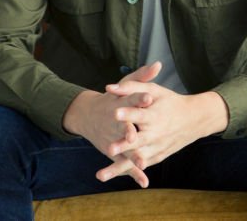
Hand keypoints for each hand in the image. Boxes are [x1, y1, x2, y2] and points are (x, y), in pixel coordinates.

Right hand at [62, 63, 160, 187]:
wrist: (87, 116)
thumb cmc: (113, 98)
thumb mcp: (125, 85)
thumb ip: (142, 76)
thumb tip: (158, 64)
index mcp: (120, 105)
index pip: (130, 100)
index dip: (139, 99)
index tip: (148, 98)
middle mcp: (116, 123)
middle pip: (124, 127)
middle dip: (128, 131)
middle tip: (134, 135)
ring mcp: (114, 139)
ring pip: (123, 149)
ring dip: (131, 156)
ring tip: (142, 163)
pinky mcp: (114, 153)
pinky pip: (125, 164)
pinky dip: (134, 173)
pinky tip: (145, 182)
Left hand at [94, 68, 229, 183]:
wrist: (194, 119)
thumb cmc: (169, 101)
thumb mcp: (154, 90)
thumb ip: (132, 87)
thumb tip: (108, 87)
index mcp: (155, 115)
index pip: (140, 115)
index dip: (128, 114)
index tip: (115, 112)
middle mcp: (156, 133)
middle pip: (137, 141)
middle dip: (123, 145)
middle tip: (109, 149)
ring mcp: (157, 147)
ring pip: (136, 159)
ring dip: (120, 167)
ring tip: (102, 175)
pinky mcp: (157, 157)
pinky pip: (139, 166)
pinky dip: (126, 172)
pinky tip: (110, 176)